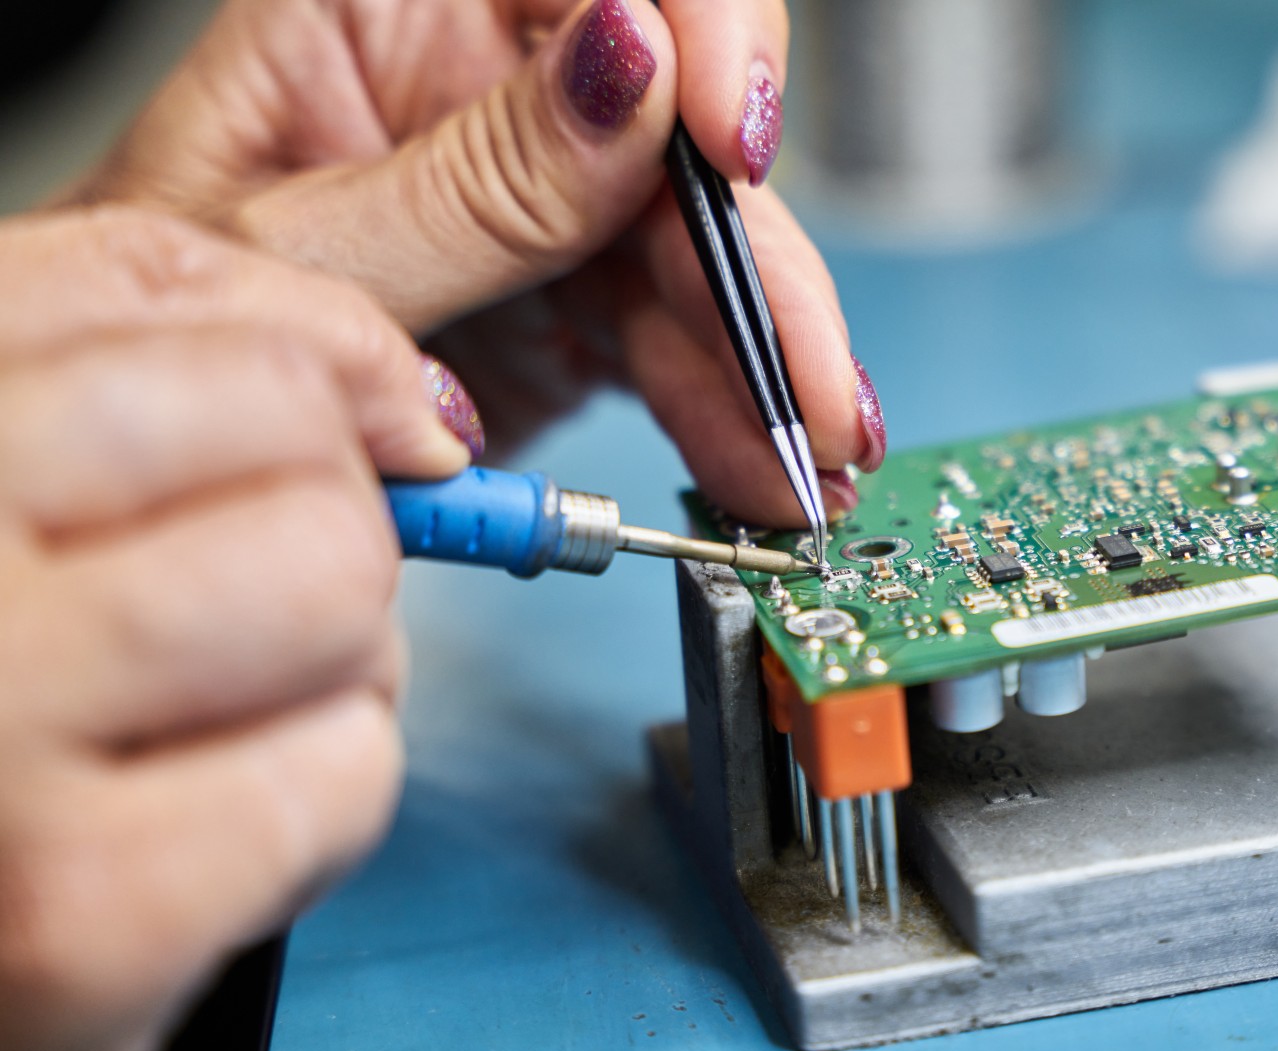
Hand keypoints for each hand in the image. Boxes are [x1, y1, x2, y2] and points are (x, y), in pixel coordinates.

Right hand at [0, 208, 469, 1050]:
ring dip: (340, 666)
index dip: (315, 337)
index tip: (370, 410)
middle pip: (277, 416)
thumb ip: (144, 400)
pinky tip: (203, 845)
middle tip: (251, 608)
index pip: (143, 271)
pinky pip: (344, 771)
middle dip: (328, 512)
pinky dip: (322, 809)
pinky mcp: (71, 906)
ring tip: (219, 732)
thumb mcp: (15, 525)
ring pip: (337, 581)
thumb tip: (402, 397)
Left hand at [63, 0, 883, 525]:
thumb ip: (469, 183)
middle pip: (686, 142)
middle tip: (807, 383)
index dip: (702, 38)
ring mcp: (547, 203)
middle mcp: (496, 95)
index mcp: (400, 15)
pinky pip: (681, 346)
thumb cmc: (160, 326)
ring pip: (706, 260)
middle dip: (761, 270)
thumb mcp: (285, 254)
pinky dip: (732, 415)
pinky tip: (767, 465)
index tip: (733, 145)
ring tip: (802, 469)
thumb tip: (633, 71)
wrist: (164, 450)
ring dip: (767, 369)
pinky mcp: (576, 303)